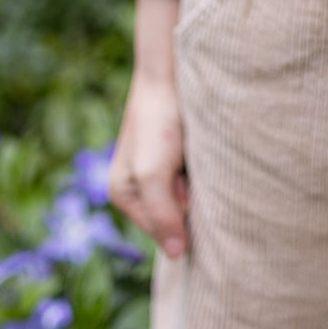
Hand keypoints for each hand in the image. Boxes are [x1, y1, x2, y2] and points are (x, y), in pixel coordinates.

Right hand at [110, 71, 190, 257]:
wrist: (171, 74)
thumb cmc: (158, 122)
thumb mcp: (153, 173)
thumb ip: (163, 215)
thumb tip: (176, 254)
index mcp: (123, 194)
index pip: (161, 233)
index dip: (180, 218)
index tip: (184, 189)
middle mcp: (140, 187)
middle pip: (176, 217)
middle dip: (190, 204)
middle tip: (190, 173)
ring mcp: (160, 172)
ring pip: (189, 199)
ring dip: (200, 187)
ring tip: (196, 160)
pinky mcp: (178, 157)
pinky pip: (196, 179)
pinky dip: (203, 173)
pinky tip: (201, 154)